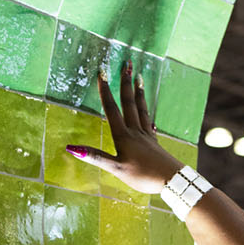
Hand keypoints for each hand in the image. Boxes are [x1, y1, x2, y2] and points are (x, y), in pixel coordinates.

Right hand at [66, 62, 181, 192]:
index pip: (112, 109)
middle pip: (129, 103)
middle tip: (126, 63)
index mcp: (124, 136)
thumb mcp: (116, 169)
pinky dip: (147, 116)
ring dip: (139, 93)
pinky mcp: (155, 144)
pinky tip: (149, 118)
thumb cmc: (144, 176)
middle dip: (126, 83)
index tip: (103, 71)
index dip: (105, 90)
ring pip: (141, 110)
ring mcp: (147, 137)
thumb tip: (71, 148)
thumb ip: (95, 157)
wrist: (172, 181)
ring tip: (139, 77)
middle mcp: (136, 132)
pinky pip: (149, 125)